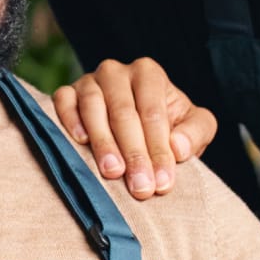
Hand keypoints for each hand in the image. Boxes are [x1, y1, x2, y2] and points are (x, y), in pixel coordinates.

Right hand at [52, 58, 217, 198]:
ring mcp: (89, 81)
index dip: (158, 148)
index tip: (162, 182)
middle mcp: (117, 72)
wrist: (137, 127)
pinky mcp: (66, 93)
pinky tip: (81, 142)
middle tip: (141, 187)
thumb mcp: (195, 127)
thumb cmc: (169, 127)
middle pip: (123, 112)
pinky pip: (63, 102)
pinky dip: (70, 120)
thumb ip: (195, 133)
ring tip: (113, 172)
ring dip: (104, 142)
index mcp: (149, 74)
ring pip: (93, 107)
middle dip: (134, 153)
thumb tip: (178, 147)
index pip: (153, 112)